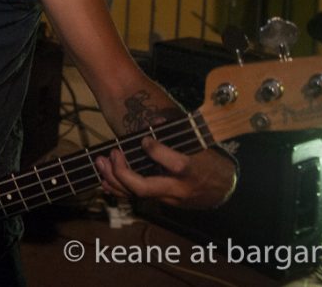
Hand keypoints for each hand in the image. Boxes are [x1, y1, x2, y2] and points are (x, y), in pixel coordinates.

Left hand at [95, 138, 236, 208]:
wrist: (220, 191)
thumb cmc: (209, 162)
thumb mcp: (201, 145)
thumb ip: (179, 134)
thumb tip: (155, 121)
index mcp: (192, 171)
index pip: (176, 165)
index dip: (157, 152)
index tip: (144, 139)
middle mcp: (177, 189)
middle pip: (145, 188)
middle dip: (123, 172)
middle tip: (112, 153)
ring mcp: (166, 198)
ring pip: (135, 195)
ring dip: (114, 179)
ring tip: (100, 162)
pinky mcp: (160, 201)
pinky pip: (135, 198)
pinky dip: (118, 189)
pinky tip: (104, 179)